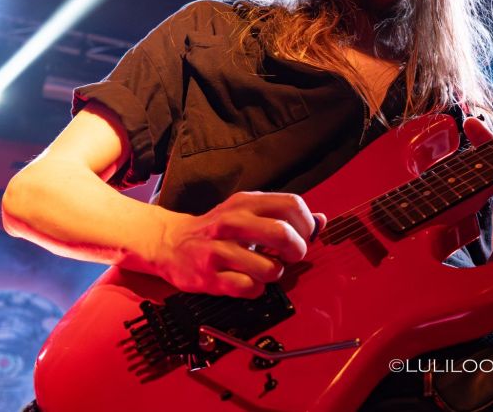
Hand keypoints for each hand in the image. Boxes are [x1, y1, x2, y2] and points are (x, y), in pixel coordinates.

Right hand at [154, 191, 325, 297]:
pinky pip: (250, 288)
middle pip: (284, 235)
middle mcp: (232, 222)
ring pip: (270, 268)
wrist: (171, 243)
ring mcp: (219, 249)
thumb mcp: (249, 212)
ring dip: (275, 274)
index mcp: (246, 202)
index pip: (292, 205)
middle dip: (297, 251)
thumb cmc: (218, 229)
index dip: (307, 224)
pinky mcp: (209, 276)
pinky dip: (256, 289)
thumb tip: (322, 221)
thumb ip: (285, 216)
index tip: (304, 236)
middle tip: (291, 256)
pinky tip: (248, 281)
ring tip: (264, 269)